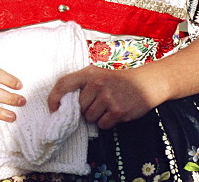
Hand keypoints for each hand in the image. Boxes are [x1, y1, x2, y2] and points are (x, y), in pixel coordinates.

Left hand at [48, 65, 163, 129]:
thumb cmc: (117, 81)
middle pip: (79, 107)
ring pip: (90, 118)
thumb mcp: (97, 74)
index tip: (53, 108)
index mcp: (89, 73)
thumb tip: (63, 102)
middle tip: (99, 103)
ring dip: (97, 117)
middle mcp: (97, 84)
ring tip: (107, 107)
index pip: (63, 84)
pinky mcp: (117, 110)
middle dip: (86, 110)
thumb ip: (81, 84)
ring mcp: (107, 97)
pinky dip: (107, 123)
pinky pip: (102, 124)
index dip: (54, 97)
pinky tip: (114, 113)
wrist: (145, 83)